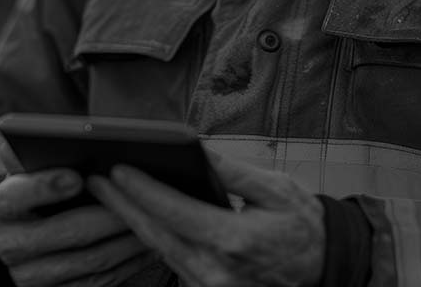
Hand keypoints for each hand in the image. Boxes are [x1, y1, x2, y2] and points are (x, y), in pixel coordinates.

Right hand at [0, 165, 157, 286]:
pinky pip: (99, 283)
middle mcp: (12, 245)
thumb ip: (41, 150)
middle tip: (138, 199)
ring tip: (155, 220)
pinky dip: (128, 263)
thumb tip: (45, 132)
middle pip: (66, 231)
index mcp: (4, 206)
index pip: (17, 195)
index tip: (77, 176)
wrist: (38, 231)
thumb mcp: (39, 167)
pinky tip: (149, 245)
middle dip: (108, 214)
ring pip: (90, 260)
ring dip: (127, 240)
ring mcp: (32, 276)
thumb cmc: (49, 187)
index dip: (47, 185)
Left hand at [87, 155, 324, 286]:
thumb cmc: (303, 225)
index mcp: (234, 240)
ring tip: (108, 194)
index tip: (117, 169)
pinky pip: (172, 264)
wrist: (325, 267)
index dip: (142, 189)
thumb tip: (197, 149)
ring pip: (159, 251)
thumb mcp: (275, 189)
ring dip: (132, 222)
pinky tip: (138, 218)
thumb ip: (232, 171)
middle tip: (95, 180)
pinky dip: (154, 239)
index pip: (174, 212)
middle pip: (155, 235)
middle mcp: (216, 271)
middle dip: (121, 206)